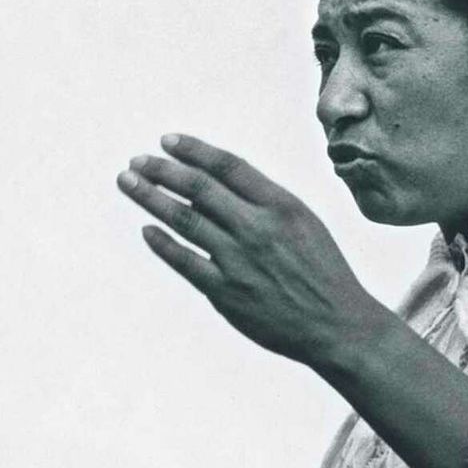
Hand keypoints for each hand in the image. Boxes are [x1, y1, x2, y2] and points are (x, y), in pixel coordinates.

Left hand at [118, 133, 392, 370]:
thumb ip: (262, 200)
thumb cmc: (321, 271)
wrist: (339, 326)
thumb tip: (212, 182)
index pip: (228, 166)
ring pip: (186, 220)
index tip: (167, 141)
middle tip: (136, 162)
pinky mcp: (227, 293)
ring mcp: (240, 261)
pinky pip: (186, 262)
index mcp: (281, 206)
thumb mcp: (304, 222)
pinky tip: (147, 230)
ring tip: (128, 183)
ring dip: (152, 198)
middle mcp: (258, 229)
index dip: (194, 150)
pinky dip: (163, 244)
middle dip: (162, 171)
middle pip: (199, 189)